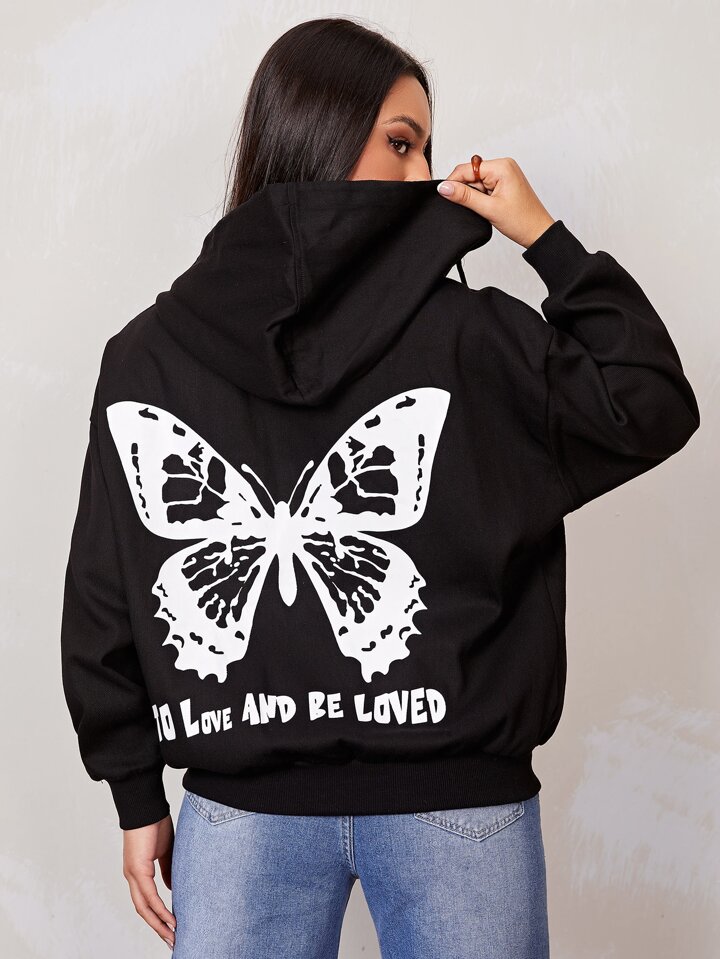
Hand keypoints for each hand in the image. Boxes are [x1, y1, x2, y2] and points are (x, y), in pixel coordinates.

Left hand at [122, 814, 175, 949]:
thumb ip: (167, 870)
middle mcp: (132, 876)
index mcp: (138, 872)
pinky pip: (148, 896)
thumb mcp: (165, 850)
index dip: (157, 916)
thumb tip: (170, 888)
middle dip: (157, 927)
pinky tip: (169, 918)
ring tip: (172, 935)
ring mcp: (133, 874)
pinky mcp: (137, 869)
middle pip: (143, 910)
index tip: (171, 927)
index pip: (146, 900)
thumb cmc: (155, 823)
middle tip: (172, 940)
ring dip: (158, 924)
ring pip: (143, 907)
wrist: (147, 806)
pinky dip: (159, 909)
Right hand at [436, 157, 555, 248]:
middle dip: (466, 191)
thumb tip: (444, 187)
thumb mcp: (489, 209)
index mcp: (502, 166)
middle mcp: (503, 166)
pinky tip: (488, 208)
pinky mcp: (504, 183)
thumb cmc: (522, 221)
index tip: (444, 195)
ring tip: (487, 210)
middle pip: (471, 174)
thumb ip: (464, 196)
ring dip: (475, 197)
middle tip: (474, 208)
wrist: (538, 232)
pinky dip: (481, 198)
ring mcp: (504, 174)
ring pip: (476, 182)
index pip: (466, 168)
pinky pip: (484, 187)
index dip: (453, 182)